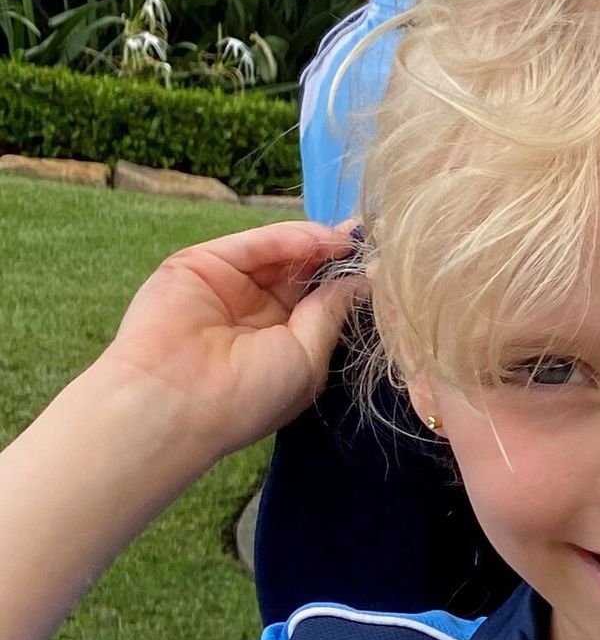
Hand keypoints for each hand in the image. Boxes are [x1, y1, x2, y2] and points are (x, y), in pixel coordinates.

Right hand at [93, 220, 364, 462]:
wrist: (178, 401)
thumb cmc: (248, 396)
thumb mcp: (306, 357)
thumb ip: (330, 314)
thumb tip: (361, 282)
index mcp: (278, 342)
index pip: (317, 301)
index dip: (345, 282)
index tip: (382, 265)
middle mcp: (252, 312)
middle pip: (299, 272)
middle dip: (334, 256)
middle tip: (373, 239)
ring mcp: (225, 286)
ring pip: (278, 254)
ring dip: (316, 244)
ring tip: (351, 240)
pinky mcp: (200, 264)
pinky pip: (252, 245)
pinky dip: (287, 238)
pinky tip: (320, 240)